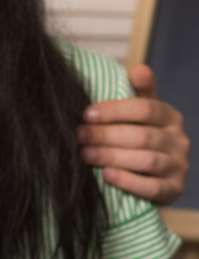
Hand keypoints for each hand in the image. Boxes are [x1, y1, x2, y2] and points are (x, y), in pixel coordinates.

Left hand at [78, 64, 188, 204]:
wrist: (151, 178)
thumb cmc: (139, 139)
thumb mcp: (139, 115)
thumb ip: (139, 93)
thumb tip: (139, 68)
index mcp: (170, 117)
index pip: (146, 108)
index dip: (115, 110)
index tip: (86, 114)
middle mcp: (179, 140)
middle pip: (142, 135)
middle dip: (106, 135)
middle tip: (79, 136)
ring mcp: (179, 166)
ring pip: (147, 160)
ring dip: (112, 156)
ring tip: (85, 154)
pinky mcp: (174, 190)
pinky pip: (152, 187)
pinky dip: (128, 181)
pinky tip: (106, 175)